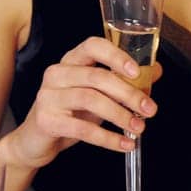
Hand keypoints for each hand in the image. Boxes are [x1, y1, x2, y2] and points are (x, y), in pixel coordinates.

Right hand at [0, 36, 158, 168]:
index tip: (137, 71)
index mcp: (72, 61)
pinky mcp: (46, 120)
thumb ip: (124, 81)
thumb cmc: (70, 112)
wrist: (35, 141)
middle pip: (97, 77)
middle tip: (150, 109)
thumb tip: (155, 71)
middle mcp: (57, 73)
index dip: (116, 56)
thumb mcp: (98, 94)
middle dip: (128, 93)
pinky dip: (108, 138)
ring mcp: (49, 96)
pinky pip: (82, 128)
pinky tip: (124, 144)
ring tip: (139, 127)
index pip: (93, 46)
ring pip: (91, 99)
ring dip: (120, 115)